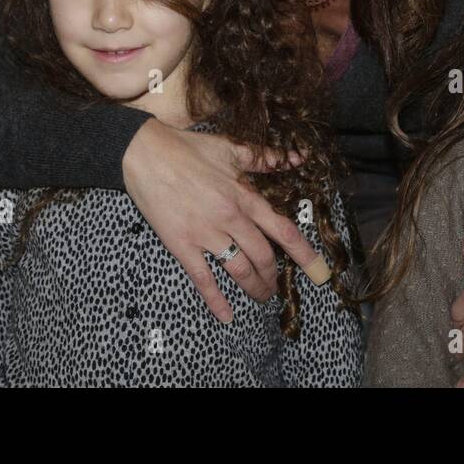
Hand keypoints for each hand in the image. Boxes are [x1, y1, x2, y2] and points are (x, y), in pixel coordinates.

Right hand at [121, 118, 324, 322]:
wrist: (145, 153)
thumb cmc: (187, 149)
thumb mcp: (231, 149)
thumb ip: (266, 158)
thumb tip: (297, 157)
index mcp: (244, 196)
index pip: (283, 230)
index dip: (304, 253)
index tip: (318, 270)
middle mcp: (230, 218)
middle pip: (263, 257)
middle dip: (273, 276)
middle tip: (276, 286)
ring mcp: (206, 234)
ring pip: (239, 270)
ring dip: (254, 288)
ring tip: (260, 296)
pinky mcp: (182, 245)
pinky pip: (203, 278)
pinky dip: (216, 300)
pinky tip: (226, 315)